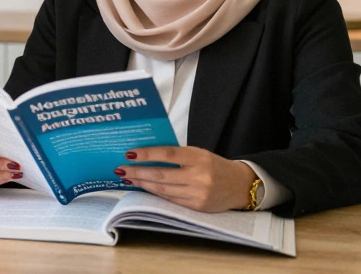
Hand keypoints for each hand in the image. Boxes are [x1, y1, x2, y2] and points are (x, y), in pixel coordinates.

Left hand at [117, 146, 257, 212]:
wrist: (239, 185)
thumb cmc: (213, 165)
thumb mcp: (198, 153)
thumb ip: (176, 154)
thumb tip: (145, 155)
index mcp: (199, 158)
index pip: (168, 154)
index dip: (147, 154)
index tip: (129, 153)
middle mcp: (200, 177)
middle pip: (161, 175)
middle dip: (138, 172)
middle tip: (121, 169)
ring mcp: (198, 194)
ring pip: (163, 190)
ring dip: (142, 184)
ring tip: (128, 178)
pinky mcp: (197, 207)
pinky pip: (170, 200)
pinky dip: (154, 194)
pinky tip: (143, 188)